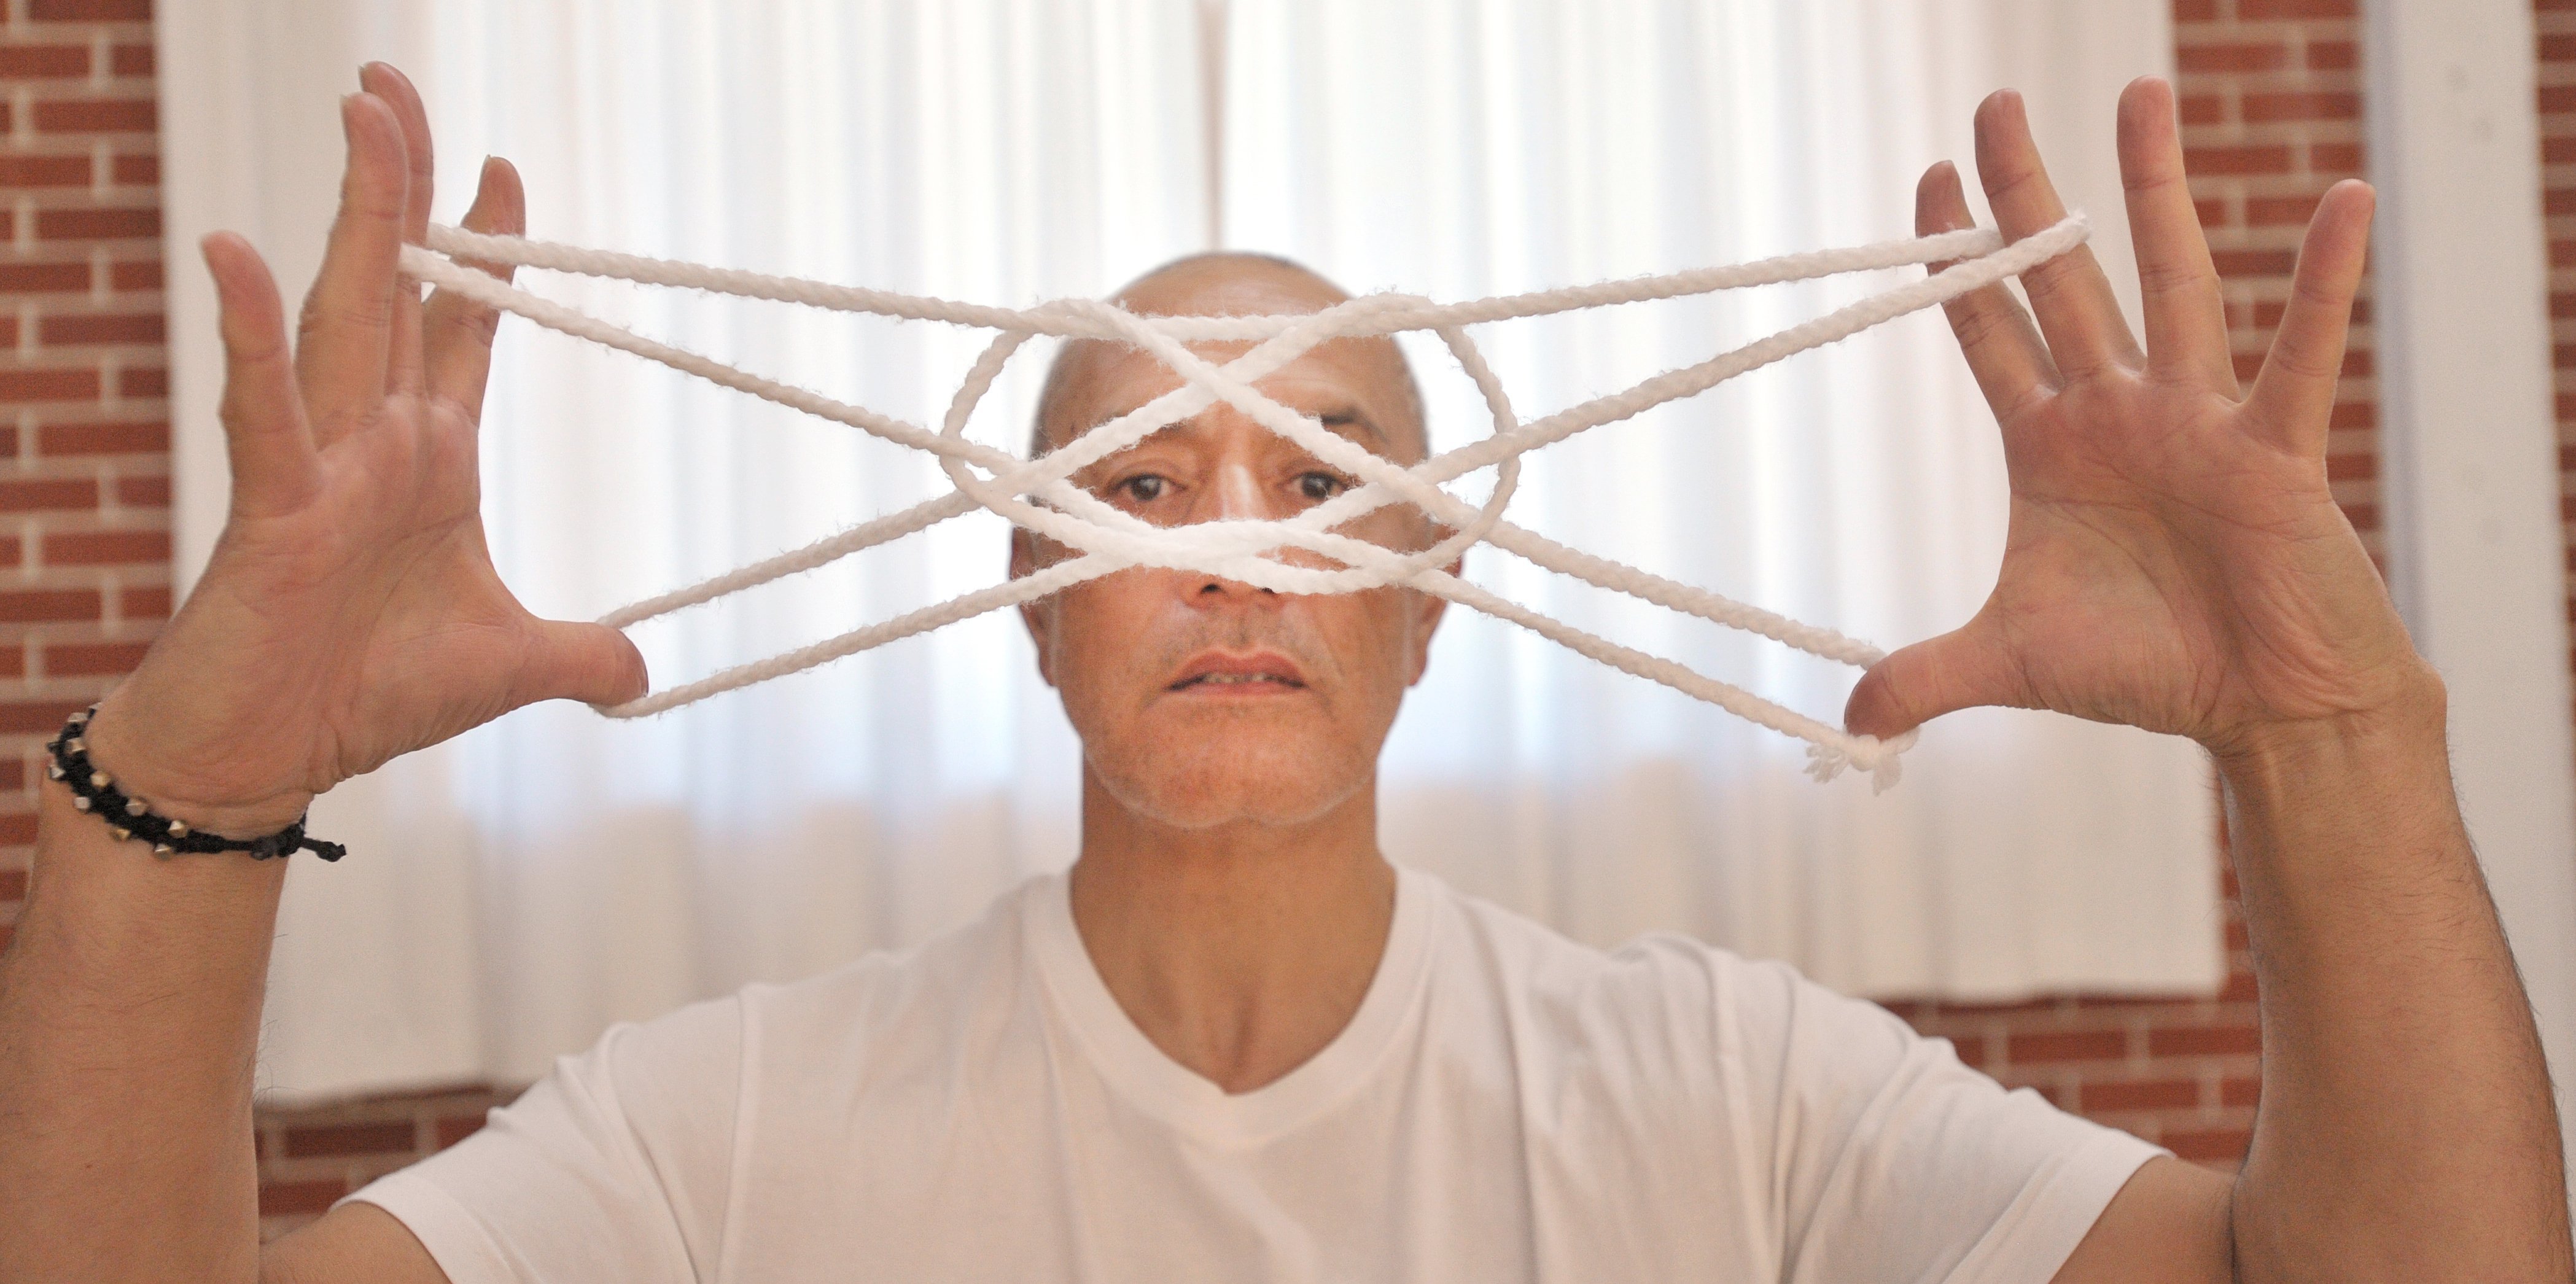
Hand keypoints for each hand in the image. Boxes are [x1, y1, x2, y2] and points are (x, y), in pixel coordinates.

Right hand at [81, 64, 644, 836]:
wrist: (265, 759)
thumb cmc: (362, 699)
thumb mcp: (505, 669)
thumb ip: (576, 660)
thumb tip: (642, 675)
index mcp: (429, 458)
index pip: (460, 328)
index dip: (483, 251)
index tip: (503, 170)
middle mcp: (372, 440)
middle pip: (395, 285)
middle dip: (403, 185)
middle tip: (397, 84)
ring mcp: (319, 465)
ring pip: (340, 313)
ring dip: (354, 215)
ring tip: (362, 114)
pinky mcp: (270, 509)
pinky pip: (261, 408)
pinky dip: (248, 331)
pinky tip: (236, 253)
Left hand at [1843, 78, 2431, 760]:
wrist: (2260, 710)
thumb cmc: (2147, 672)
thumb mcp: (2013, 666)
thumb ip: (1926, 679)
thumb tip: (1850, 721)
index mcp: (2050, 446)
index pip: (1989, 330)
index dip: (1955, 262)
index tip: (1926, 182)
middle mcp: (2120, 412)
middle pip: (2060, 280)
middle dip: (2026, 195)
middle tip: (1992, 103)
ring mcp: (2198, 422)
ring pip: (2172, 282)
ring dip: (2155, 190)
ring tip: (2140, 91)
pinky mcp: (2274, 450)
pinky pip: (2302, 354)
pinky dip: (2324, 282)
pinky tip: (2343, 200)